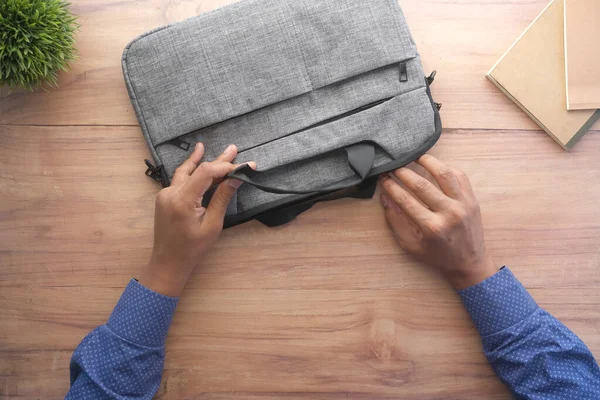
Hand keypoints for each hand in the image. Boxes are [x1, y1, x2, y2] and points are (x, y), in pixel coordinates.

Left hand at [139, 143, 252, 296]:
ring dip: (199, 161)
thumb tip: (235, 179)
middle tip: (233, 149)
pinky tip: (195, 162)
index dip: (225, 166)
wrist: (168, 263)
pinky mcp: (164, 198)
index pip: (205, 173)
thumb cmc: (193, 249)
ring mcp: (165, 194)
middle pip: (196, 170)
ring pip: (185, 172)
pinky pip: (179, 180)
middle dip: (217, 160)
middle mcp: (170, 193)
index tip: (243, 166)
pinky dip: (190, 172)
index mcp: (182, 200)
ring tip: (206, 147)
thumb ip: (222, 198)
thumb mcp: (212, 225)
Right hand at [379, 154, 496, 289]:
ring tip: (415, 156)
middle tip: (393, 166)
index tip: (382, 177)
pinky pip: (460, 176)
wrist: (468, 263)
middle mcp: (448, 213)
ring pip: (444, 174)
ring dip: (427, 161)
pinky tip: (435, 166)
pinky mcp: (472, 200)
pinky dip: (446, 168)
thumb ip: (396, 221)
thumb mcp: (410, 244)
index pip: (405, 200)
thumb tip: (385, 197)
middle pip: (421, 185)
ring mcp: (463, 204)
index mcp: (431, 227)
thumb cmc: (436, 256)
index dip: (391, 186)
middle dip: (403, 172)